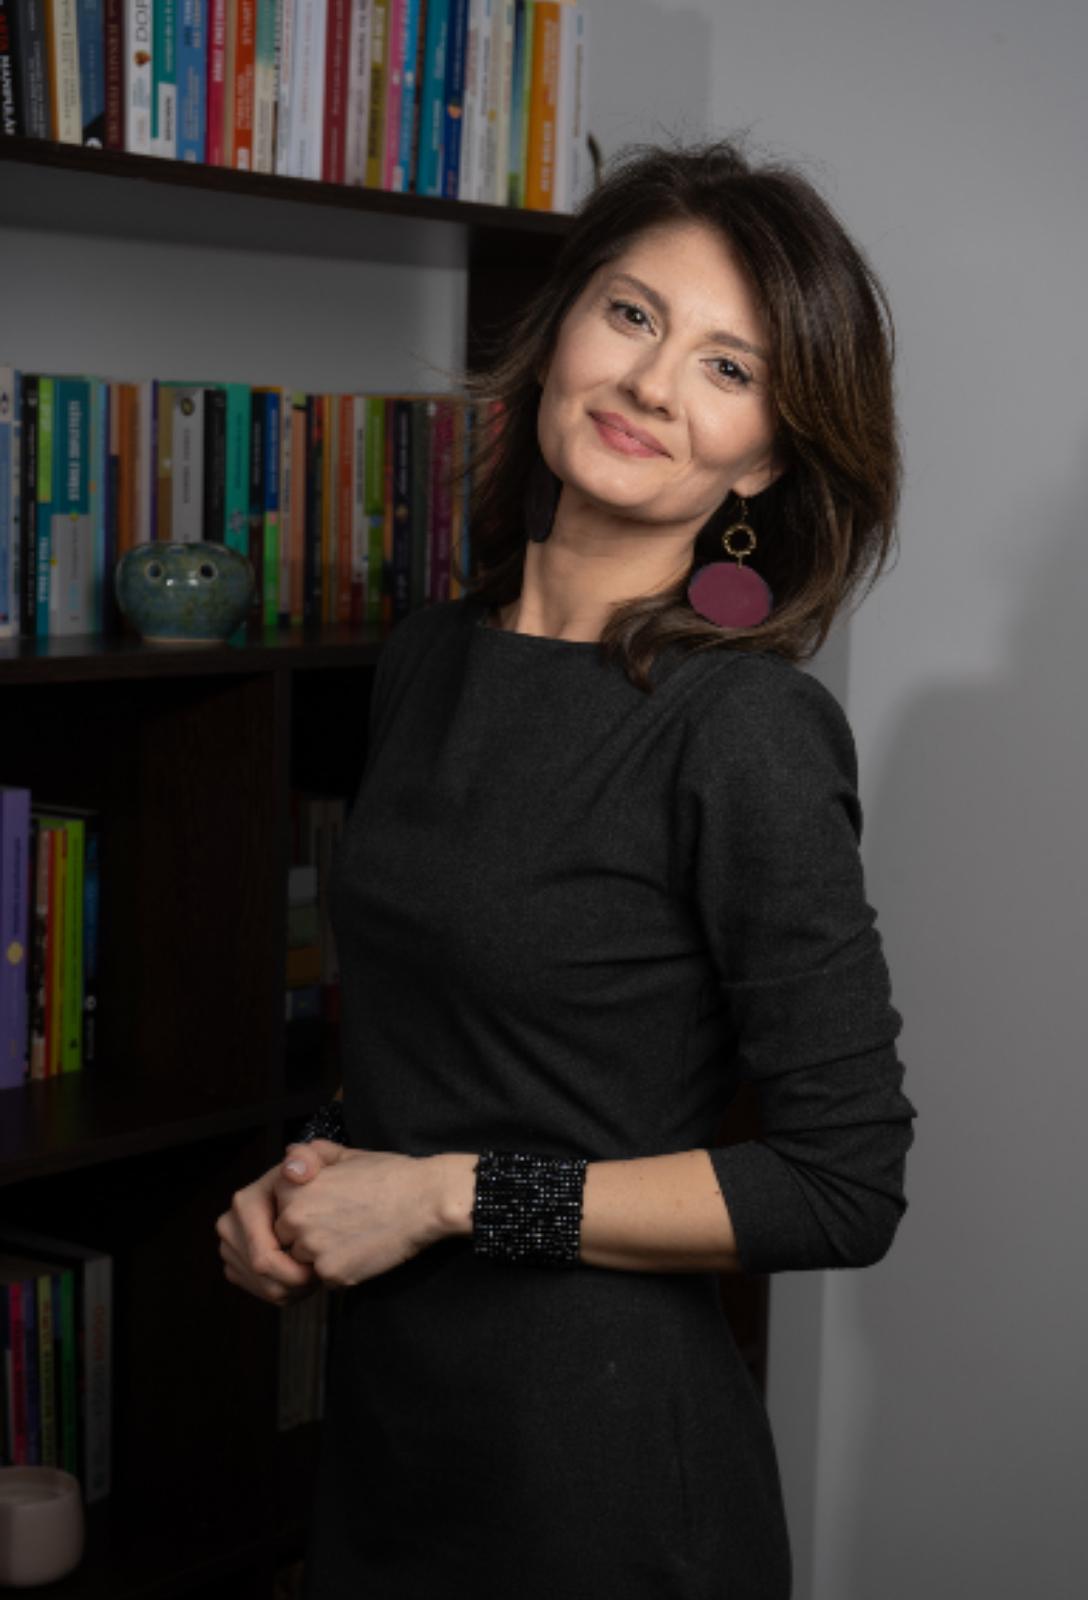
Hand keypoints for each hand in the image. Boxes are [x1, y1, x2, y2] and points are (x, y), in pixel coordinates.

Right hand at [215, 1140, 341, 1306]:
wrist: (308, 1193)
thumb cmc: (318, 1181)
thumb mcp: (319, 1161)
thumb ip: (307, 1159)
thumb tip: (292, 1173)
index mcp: (244, 1203)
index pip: (264, 1258)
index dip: (295, 1270)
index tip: (319, 1266)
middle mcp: (230, 1226)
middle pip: (262, 1277)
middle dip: (295, 1283)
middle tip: (320, 1274)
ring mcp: (229, 1248)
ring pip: (263, 1289)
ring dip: (294, 1289)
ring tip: (315, 1273)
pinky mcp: (235, 1265)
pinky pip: (261, 1292)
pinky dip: (286, 1291)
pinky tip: (302, 1276)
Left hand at [270, 1145, 454, 1289]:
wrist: (424, 1200)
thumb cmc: (388, 1174)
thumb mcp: (347, 1155)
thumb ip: (312, 1155)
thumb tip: (288, 1157)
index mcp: (295, 1187)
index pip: (280, 1209)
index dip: (304, 1209)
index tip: (329, 1204)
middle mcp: (296, 1218)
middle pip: (287, 1238)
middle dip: (307, 1235)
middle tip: (343, 1222)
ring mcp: (313, 1248)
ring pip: (304, 1261)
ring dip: (322, 1255)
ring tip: (353, 1236)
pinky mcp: (333, 1273)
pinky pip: (326, 1279)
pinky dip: (341, 1270)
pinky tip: (363, 1250)